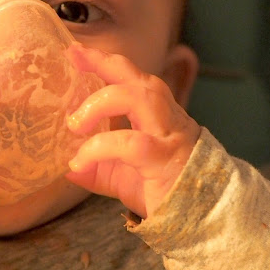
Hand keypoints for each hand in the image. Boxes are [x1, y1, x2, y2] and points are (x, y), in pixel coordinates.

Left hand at [65, 43, 199, 218]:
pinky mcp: (164, 160)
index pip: (133, 79)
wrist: (202, 218)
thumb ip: (98, 168)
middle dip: (105, 66)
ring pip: (138, 98)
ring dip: (99, 104)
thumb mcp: (123, 177)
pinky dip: (98, 148)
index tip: (76, 51)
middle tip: (76, 62)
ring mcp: (168, 137)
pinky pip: (129, 144)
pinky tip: (79, 163)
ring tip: (74, 124)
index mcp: (158, 117)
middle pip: (139, 80)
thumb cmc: (164, 192)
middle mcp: (166, 120)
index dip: (105, 63)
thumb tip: (68, 169)